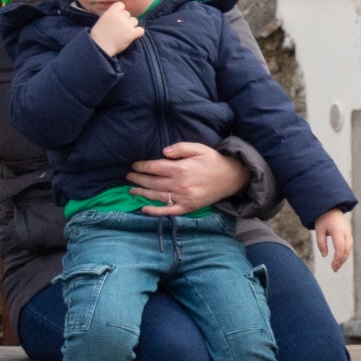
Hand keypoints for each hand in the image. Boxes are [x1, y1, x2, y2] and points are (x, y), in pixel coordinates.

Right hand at [90, 2, 143, 56]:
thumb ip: (111, 15)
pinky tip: (133, 36)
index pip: (121, 5)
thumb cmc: (99, 35)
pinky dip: (138, 32)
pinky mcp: (132, 33)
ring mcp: (127, 25)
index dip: (121, 11)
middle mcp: (120, 16)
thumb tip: (119, 14)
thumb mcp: (102, 20)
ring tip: (125, 33)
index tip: (118, 17)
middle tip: (120, 28)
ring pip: (135, 21)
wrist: (100, 46)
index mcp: (111, 12)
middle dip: (125, 20)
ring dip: (131, 26)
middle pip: (128, 14)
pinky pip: (141, 30)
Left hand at [127, 142, 250, 215]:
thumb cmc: (214, 161)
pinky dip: (155, 212)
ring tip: (131, 191)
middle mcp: (180, 184)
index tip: (134, 165)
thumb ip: (180, 148)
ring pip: (157, 196)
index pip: (154, 167)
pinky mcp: (188, 207)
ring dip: (141, 193)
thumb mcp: (199, 148)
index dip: (142, 166)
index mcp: (181, 168)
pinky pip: (168, 211)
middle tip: (128, 177)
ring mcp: (183, 198)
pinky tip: (144, 209)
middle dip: (138, 179)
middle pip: (152, 182)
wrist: (232, 177)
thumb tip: (162, 152)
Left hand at [314, 208, 351, 271]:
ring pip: (349, 248)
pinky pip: (349, 245)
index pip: (340, 248)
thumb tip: (325, 255)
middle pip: (346, 250)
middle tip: (334, 269)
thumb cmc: (323, 219)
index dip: (337, 259)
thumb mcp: (319, 230)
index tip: (333, 267)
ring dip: (344, 258)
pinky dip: (345, 253)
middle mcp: (346, 232)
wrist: (331, 208)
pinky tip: (340, 258)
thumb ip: (321, 243)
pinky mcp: (349, 233)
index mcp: (338, 231)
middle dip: (341, 261)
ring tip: (336, 266)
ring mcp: (349, 232)